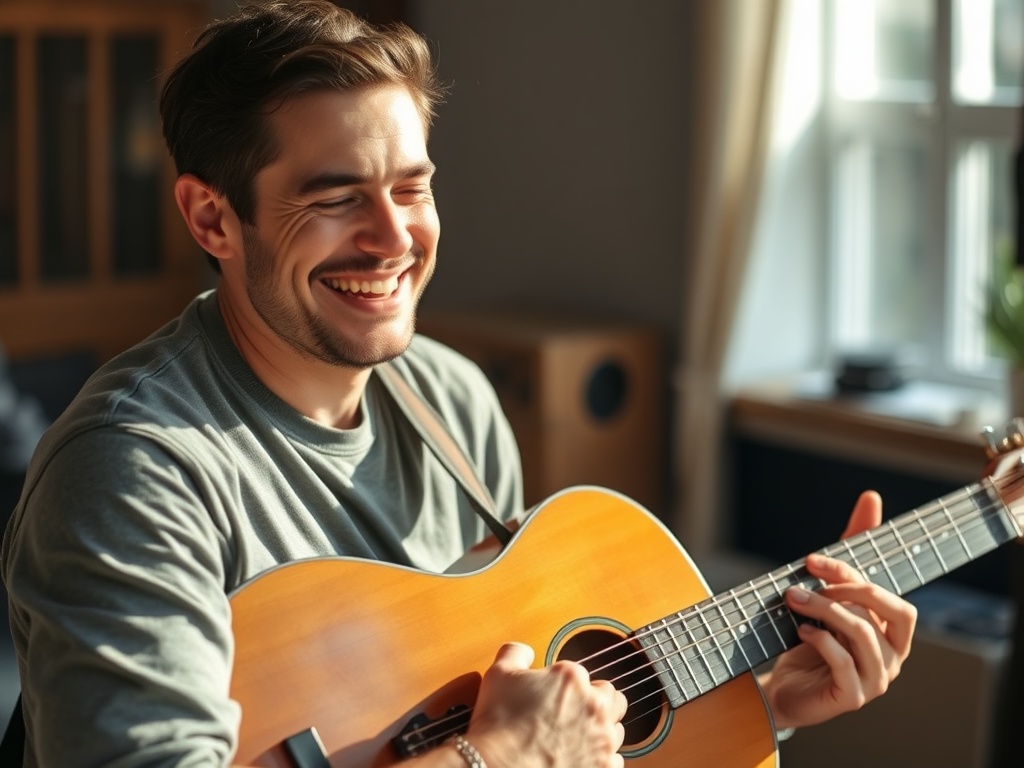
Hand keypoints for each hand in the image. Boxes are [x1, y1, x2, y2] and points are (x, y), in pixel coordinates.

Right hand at [464, 642, 627, 767]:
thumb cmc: (498, 725)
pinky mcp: (604, 767)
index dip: (565, 685)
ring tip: (577, 739)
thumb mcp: (499, 674)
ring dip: (602, 731)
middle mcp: (593, 706)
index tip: (553, 695)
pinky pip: (615, 761)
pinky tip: (582, 759)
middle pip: (612, 697)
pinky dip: (601, 760)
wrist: (497, 767)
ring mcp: (602, 739)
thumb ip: (517, 652)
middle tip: (574, 713)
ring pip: (617, 729)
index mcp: (571, 679)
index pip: (581, 673)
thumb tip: (525, 652)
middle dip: (596, 702)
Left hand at [760, 490, 916, 729]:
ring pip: (863, 634)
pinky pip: (844, 664)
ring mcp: (876, 679)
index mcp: (893, 631)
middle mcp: (893, 656)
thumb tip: (872, 497)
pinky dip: (822, 640)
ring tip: (793, 599)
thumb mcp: (828, 594)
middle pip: (889, 610)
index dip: (851, 573)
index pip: (888, 594)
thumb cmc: (812, 640)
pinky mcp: (852, 697)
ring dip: (824, 610)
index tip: (812, 560)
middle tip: (806, 580)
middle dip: (847, 588)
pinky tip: (801, 630)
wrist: (784, 688)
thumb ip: (849, 554)